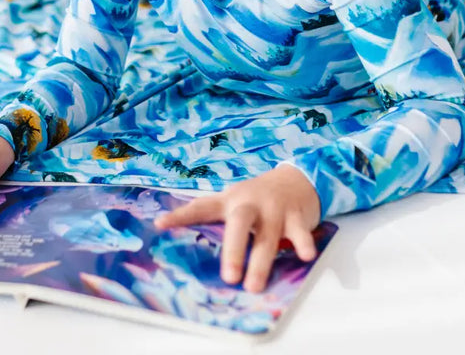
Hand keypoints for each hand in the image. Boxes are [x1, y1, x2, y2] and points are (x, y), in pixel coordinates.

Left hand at [153, 164, 320, 292]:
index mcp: (230, 201)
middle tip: (228, 277)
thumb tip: (178, 235)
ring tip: (253, 286)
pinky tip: (304, 255)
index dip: (180, 216)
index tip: (159, 225)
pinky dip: (302, 243)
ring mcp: (274, 209)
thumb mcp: (234, 200)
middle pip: (239, 224)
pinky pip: (299, 232)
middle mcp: (250, 204)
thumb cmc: (258, 196)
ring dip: (260, 261)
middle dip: (233, 250)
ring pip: (267, 236)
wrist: (297, 177)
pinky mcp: (296, 216)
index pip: (201, 207)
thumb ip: (211, 214)